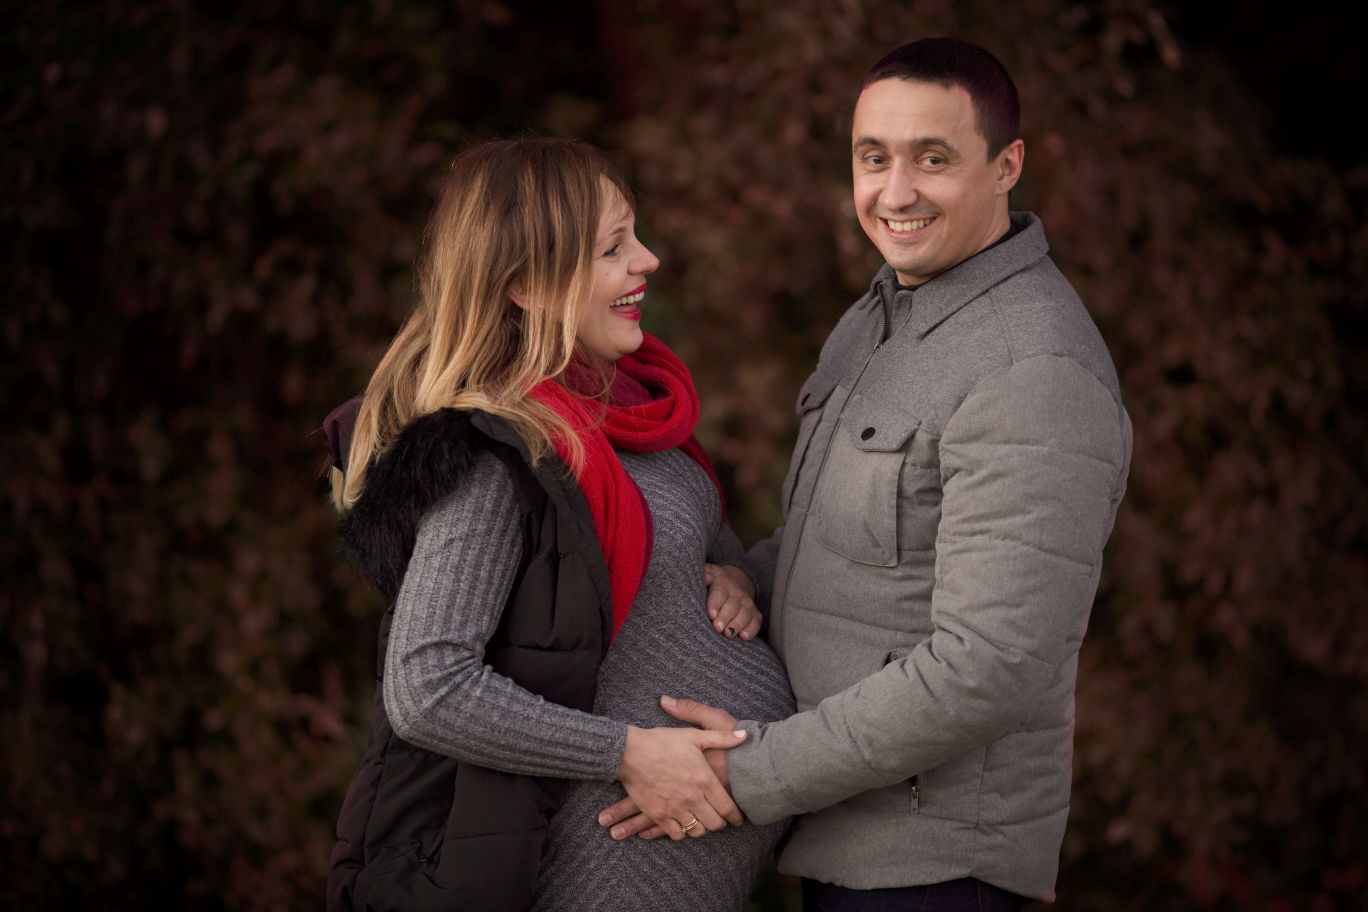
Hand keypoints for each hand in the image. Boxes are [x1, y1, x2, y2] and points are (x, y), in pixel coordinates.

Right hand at [614, 722, 746, 840]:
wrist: (630, 752)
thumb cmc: (662, 741)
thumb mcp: (693, 736)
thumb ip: (721, 738)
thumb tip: (744, 736)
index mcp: (704, 780)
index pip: (728, 808)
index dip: (736, 816)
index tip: (738, 818)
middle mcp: (693, 798)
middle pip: (715, 824)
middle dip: (720, 823)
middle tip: (720, 819)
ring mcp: (675, 809)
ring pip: (697, 831)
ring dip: (702, 828)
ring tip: (702, 821)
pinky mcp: (659, 815)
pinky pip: (677, 834)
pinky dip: (682, 832)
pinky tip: (683, 824)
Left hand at [704, 563, 760, 639]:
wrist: (736, 581)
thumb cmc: (715, 582)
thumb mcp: (708, 573)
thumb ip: (704, 574)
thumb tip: (704, 576)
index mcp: (723, 582)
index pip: (719, 593)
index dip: (715, 604)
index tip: (711, 615)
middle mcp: (737, 593)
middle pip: (732, 606)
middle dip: (725, 617)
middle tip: (717, 628)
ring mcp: (747, 604)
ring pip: (744, 614)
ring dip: (736, 625)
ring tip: (728, 634)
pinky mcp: (755, 614)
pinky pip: (756, 622)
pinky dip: (751, 630)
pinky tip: (744, 637)